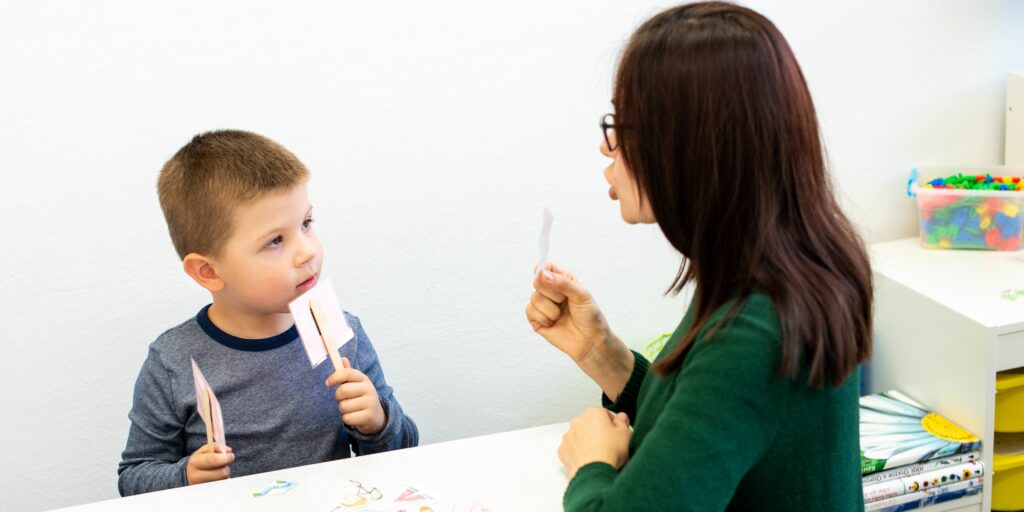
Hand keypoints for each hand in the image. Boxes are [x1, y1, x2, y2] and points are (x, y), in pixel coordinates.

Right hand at [186, 443, 233, 484]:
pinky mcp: (208, 492)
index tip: (231, 455)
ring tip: (217, 470)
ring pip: (224, 479)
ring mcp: (202, 487)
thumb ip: (216, 446)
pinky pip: (222, 485)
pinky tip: (216, 477)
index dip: (224, 458)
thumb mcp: (204, 451)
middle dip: (226, 466)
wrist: (189, 475)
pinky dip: (222, 480)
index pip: (212, 460)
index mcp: (195, 463)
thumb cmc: (200, 460)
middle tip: (226, 462)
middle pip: (222, 472)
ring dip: (225, 473)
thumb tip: (228, 450)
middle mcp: (196, 476)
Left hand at [325, 357, 385, 434]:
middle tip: (343, 399)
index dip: (334, 377)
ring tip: (352, 408)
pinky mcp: (369, 416)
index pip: (347, 373)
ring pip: (343, 406)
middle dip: (338, 396)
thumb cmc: (361, 397)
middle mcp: (369, 389)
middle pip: (343, 390)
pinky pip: (347, 418)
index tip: (327, 383)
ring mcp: (370, 403)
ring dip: (343, 409)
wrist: (377, 415)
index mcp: (364, 379)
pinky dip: (347, 419)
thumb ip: (348, 373)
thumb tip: (343, 358)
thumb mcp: (357, 384)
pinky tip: (355, 417)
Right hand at [526, 262, 634, 399]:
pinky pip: (529, 311)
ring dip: (550, 309)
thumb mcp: (581, 294)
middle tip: (564, 302)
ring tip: (560, 316)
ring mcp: (543, 305)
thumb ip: (562, 282)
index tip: (552, 280)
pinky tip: (553, 323)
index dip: (544, 271)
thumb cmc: (589, 316)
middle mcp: (551, 291)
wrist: (590, 341)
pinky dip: (543, 318)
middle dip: (551, 293)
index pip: (546, 266)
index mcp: (563, 280)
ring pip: (534, 298)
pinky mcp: (536, 319)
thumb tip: (542, 273)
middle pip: (537, 281)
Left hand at [558, 408, 631, 479]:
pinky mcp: (563, 450)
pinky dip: (578, 453)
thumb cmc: (610, 451)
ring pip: (579, 436)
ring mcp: (568, 436)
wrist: (594, 471)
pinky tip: (588, 460)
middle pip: (590, 424)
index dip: (613, 425)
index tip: (617, 434)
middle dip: (598, 432)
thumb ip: (623, 422)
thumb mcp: (625, 434)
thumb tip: (621, 417)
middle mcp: (578, 421)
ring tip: (598, 455)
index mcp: (593, 413)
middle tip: (609, 445)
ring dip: (586, 442)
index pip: (604, 414)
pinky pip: (572, 449)